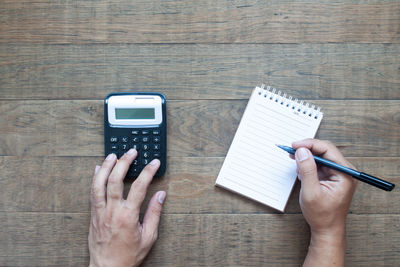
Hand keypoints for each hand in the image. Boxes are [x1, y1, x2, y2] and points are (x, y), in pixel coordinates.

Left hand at [88, 149, 165, 266]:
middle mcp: (112, 211)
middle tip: (132, 152)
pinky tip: (98, 169)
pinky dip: (95, 178)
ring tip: (113, 155)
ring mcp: (100, 212)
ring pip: (99, 184)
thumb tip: (160, 195)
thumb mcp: (148, 237)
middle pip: (115, 180)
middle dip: (124, 162)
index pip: (139, 187)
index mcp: (128, 216)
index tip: (153, 163)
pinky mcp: (93, 215)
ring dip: (106, 167)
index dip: (148, 172)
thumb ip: (154, 214)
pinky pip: (92, 192)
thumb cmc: (128, 256)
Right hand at [292, 139, 356, 266]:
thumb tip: (302, 151)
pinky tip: (301, 170)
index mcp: (345, 174)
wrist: (326, 229)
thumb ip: (307, 170)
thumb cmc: (322, 215)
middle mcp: (344, 171)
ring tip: (294, 162)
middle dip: (306, 150)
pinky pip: (319, 164)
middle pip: (324, 150)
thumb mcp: (311, 192)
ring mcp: (338, 173)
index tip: (295, 145)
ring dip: (306, 157)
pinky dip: (308, 164)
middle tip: (291, 151)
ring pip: (320, 156)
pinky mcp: (331, 176)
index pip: (327, 149)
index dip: (310, 144)